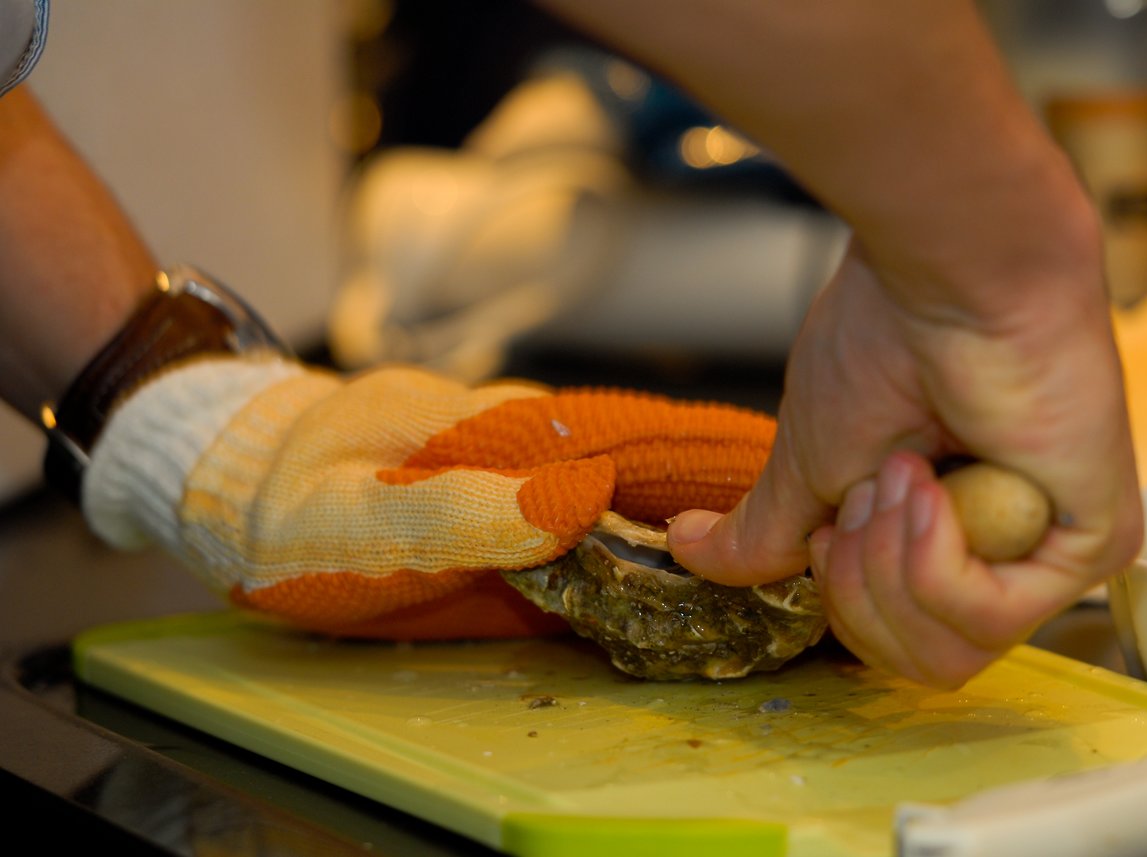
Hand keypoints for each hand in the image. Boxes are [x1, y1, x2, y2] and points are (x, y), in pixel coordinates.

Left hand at [84, 359, 774, 639]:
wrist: (225, 471)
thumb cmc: (277, 501)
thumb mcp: (344, 517)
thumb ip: (450, 512)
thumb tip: (574, 505)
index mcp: (491, 428)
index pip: (619, 439)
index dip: (697, 460)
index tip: (770, 473)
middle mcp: (511, 430)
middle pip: (632, 446)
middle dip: (713, 471)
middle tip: (798, 493)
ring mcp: (503, 451)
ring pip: (611, 466)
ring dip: (683, 488)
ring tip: (762, 510)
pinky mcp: (490, 480)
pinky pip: (576, 491)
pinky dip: (633, 507)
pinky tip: (673, 527)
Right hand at [669, 243, 1144, 687]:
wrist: (950, 270)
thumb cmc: (889, 336)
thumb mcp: (810, 455)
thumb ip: (771, 528)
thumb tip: (687, 551)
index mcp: (945, 538)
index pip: (889, 639)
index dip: (840, 592)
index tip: (835, 516)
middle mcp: (1005, 555)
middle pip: (914, 665)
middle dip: (857, 582)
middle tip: (875, 485)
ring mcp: (1052, 554)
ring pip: (947, 657)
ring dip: (888, 564)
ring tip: (906, 476)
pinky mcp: (1091, 544)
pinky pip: (988, 620)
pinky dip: (930, 558)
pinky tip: (931, 486)